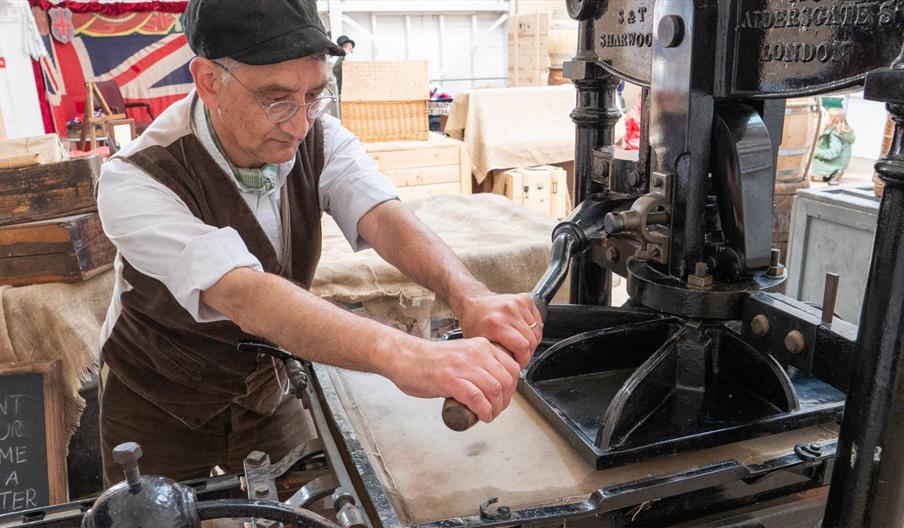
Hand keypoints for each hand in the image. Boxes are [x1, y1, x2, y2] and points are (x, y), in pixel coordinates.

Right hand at [387, 338, 520, 422]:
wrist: (404, 357)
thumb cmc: (429, 360)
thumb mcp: (463, 355)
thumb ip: (479, 365)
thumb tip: (496, 386)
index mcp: (480, 346)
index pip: (511, 367)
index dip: (512, 387)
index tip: (505, 397)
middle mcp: (475, 353)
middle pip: (506, 381)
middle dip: (505, 401)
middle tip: (497, 409)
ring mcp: (463, 366)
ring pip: (494, 390)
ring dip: (495, 409)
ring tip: (488, 415)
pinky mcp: (450, 380)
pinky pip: (477, 399)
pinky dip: (484, 411)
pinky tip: (481, 416)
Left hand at [457, 292, 542, 368]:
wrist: (475, 302)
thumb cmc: (475, 322)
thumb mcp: (479, 344)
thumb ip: (495, 356)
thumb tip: (508, 373)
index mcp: (495, 323)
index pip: (522, 347)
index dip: (523, 359)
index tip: (519, 363)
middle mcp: (508, 311)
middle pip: (531, 340)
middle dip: (527, 352)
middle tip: (518, 355)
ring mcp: (518, 303)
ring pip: (537, 332)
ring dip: (531, 341)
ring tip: (520, 343)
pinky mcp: (525, 299)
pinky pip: (538, 321)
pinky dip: (534, 330)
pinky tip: (523, 332)